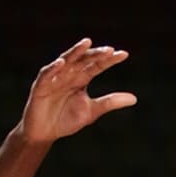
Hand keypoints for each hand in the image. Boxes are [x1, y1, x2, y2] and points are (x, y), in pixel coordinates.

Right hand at [17, 39, 136, 143]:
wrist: (45, 134)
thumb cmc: (66, 119)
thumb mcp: (92, 111)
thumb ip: (110, 102)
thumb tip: (134, 98)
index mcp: (82, 79)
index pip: (97, 66)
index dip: (109, 60)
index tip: (124, 54)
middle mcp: (69, 74)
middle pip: (84, 60)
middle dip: (96, 54)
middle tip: (109, 50)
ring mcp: (55, 78)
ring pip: (66, 60)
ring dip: (75, 51)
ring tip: (86, 43)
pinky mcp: (40, 86)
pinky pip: (47, 74)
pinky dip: (53, 68)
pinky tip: (62, 62)